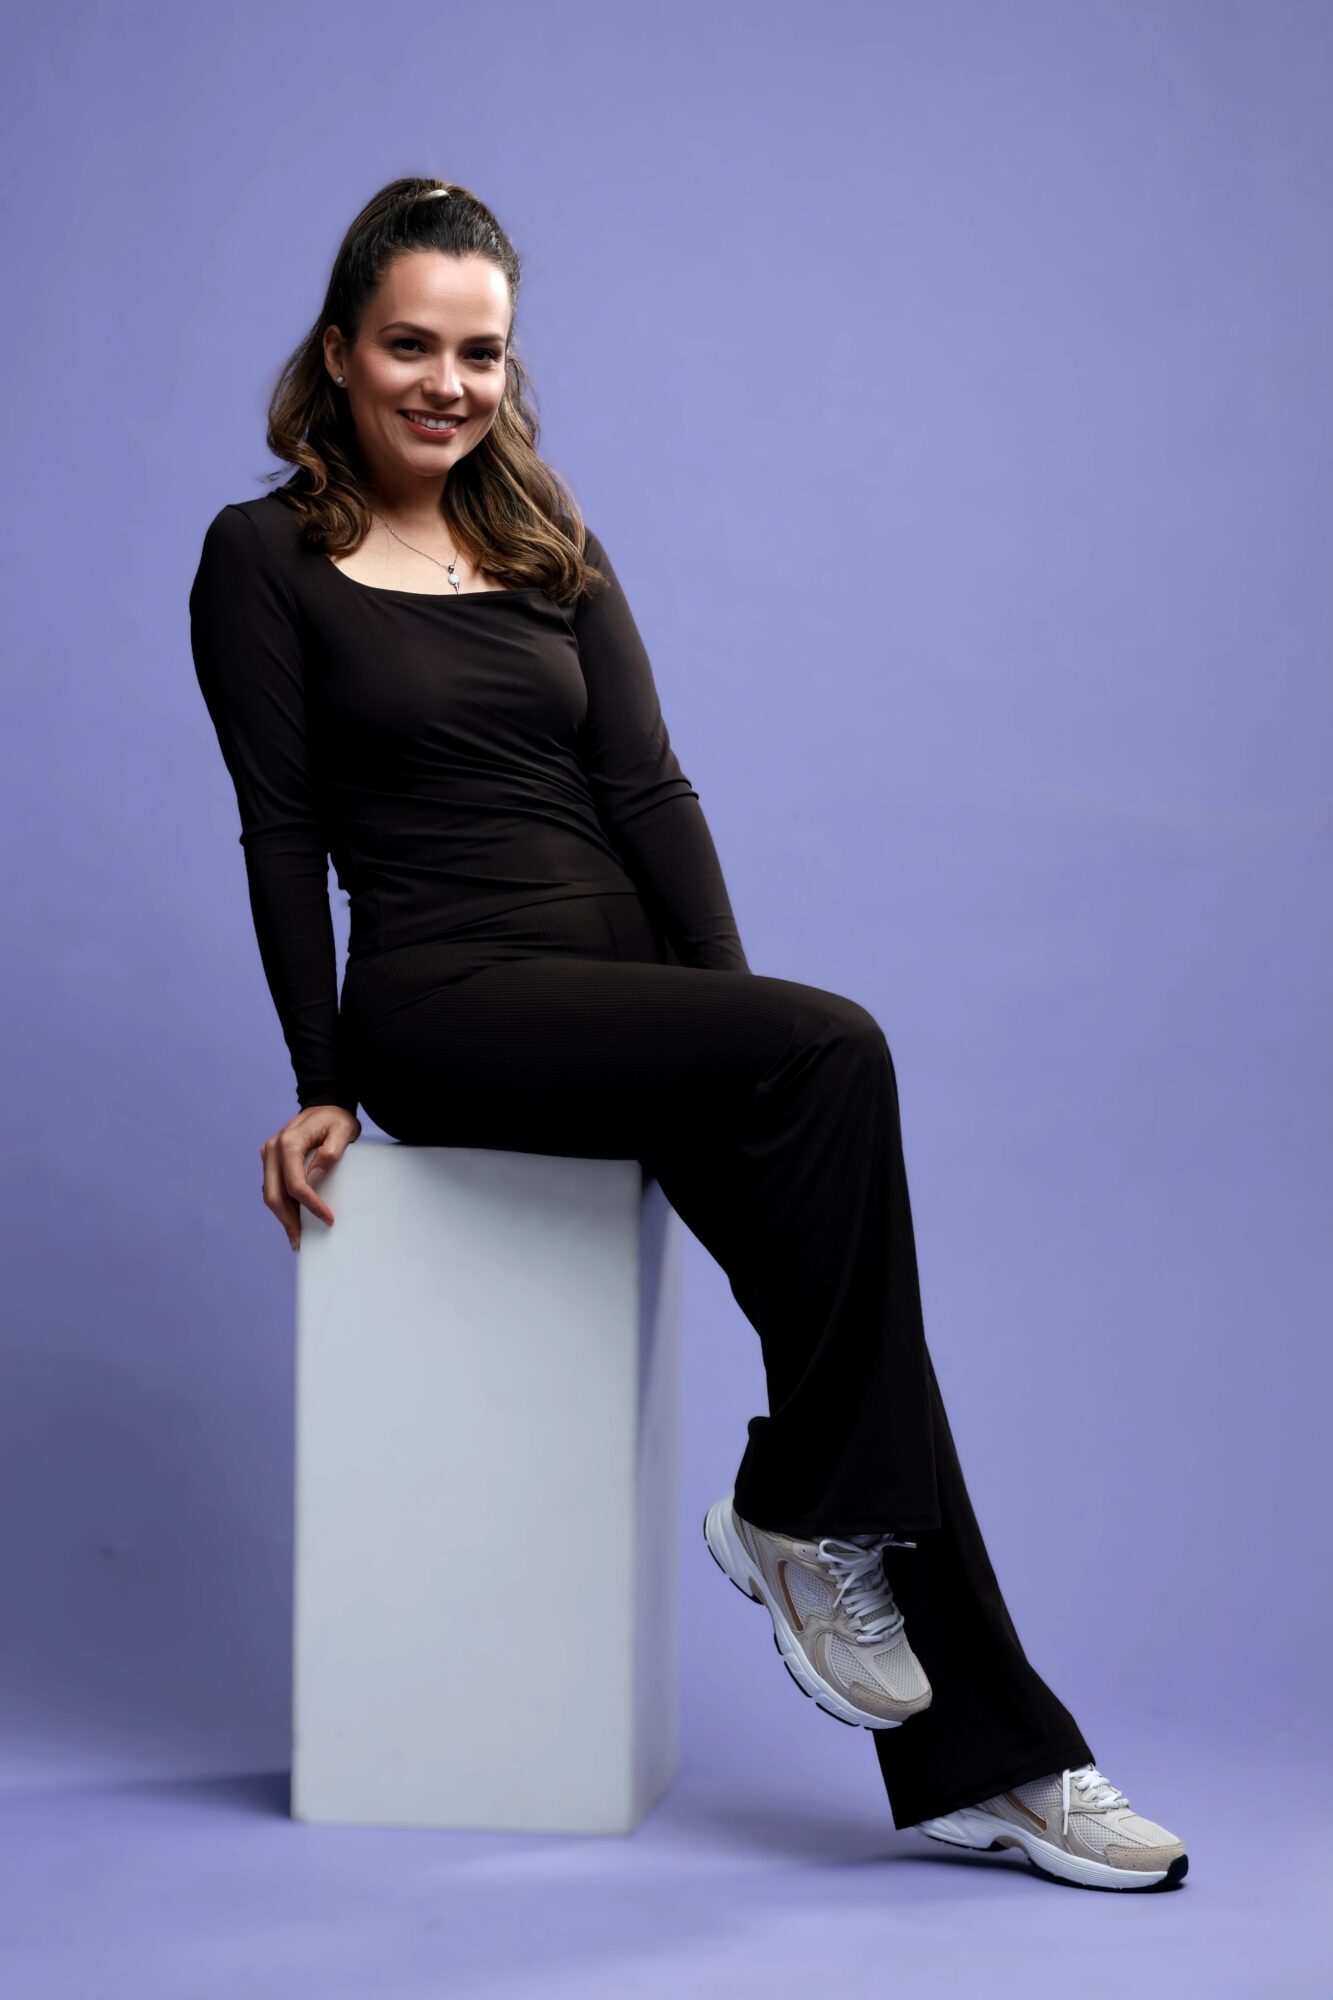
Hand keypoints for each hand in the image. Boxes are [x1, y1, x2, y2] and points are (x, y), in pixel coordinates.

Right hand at [260, 1104, 361, 1250]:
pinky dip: (281, 1205)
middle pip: (274, 1193)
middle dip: (287, 1220)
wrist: (324, 1105)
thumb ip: (331, 1152)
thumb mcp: (344, 1130)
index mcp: (289, 1142)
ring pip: (270, 1193)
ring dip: (282, 1216)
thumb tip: (314, 1178)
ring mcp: (269, 1154)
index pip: (295, 1183)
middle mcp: (273, 1149)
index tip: (327, 1218)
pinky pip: (273, 1187)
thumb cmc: (336, 1119)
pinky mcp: (271, 1160)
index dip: (310, 1204)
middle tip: (300, 1242)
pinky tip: (292, 1219)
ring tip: (296, 1237)